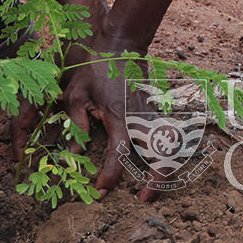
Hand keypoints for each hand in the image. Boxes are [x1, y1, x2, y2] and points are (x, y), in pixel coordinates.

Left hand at [58, 43, 177, 201]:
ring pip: (170, 146)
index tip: (100, 190)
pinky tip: (156, 163)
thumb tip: (72, 156)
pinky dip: (167, 153)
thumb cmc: (95, 68)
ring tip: (153, 186)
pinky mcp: (155, 109)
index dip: (110, 176)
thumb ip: (77, 126)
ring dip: (165, 168)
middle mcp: (141, 117)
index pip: (120, 154)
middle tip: (144, 198)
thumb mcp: (76, 94)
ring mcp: (152, 112)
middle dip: (157, 181)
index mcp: (120, 116)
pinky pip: (167, 136)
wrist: (120, 43)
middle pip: (161, 155)